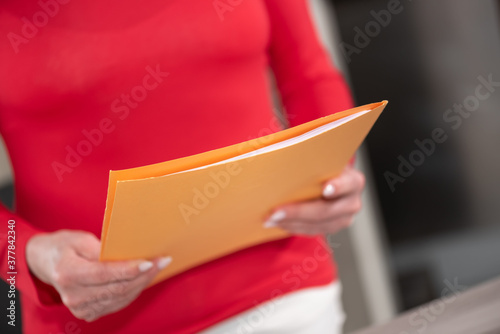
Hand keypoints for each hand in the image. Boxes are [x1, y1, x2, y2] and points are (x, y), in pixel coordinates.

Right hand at [26, 230, 171, 321]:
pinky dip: (133, 291)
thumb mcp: (80, 239)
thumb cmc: (64, 247)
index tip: (150, 262)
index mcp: (69, 274)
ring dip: (142, 283)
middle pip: (118, 288)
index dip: (130, 269)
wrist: (46, 263)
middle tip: (162, 261)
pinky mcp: (88, 312)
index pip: (106, 274)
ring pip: (121, 298)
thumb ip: (101, 249)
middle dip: (144, 274)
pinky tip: (143, 278)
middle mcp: (74, 295)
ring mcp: (80, 307)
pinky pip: (118, 303)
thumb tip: (128, 254)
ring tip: (158, 267)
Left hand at [263, 166, 364, 234]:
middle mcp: (352, 201)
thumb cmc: (322, 167)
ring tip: (270, 219)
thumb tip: (282, 156)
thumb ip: (311, 160)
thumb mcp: (322, 161)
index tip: (325, 189)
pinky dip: (293, 227)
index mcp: (353, 180)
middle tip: (275, 212)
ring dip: (291, 223)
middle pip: (326, 210)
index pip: (349, 183)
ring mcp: (344, 218)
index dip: (338, 186)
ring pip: (317, 225)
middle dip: (298, 212)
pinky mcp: (332, 227)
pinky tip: (278, 222)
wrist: (330, 180)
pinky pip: (312, 231)